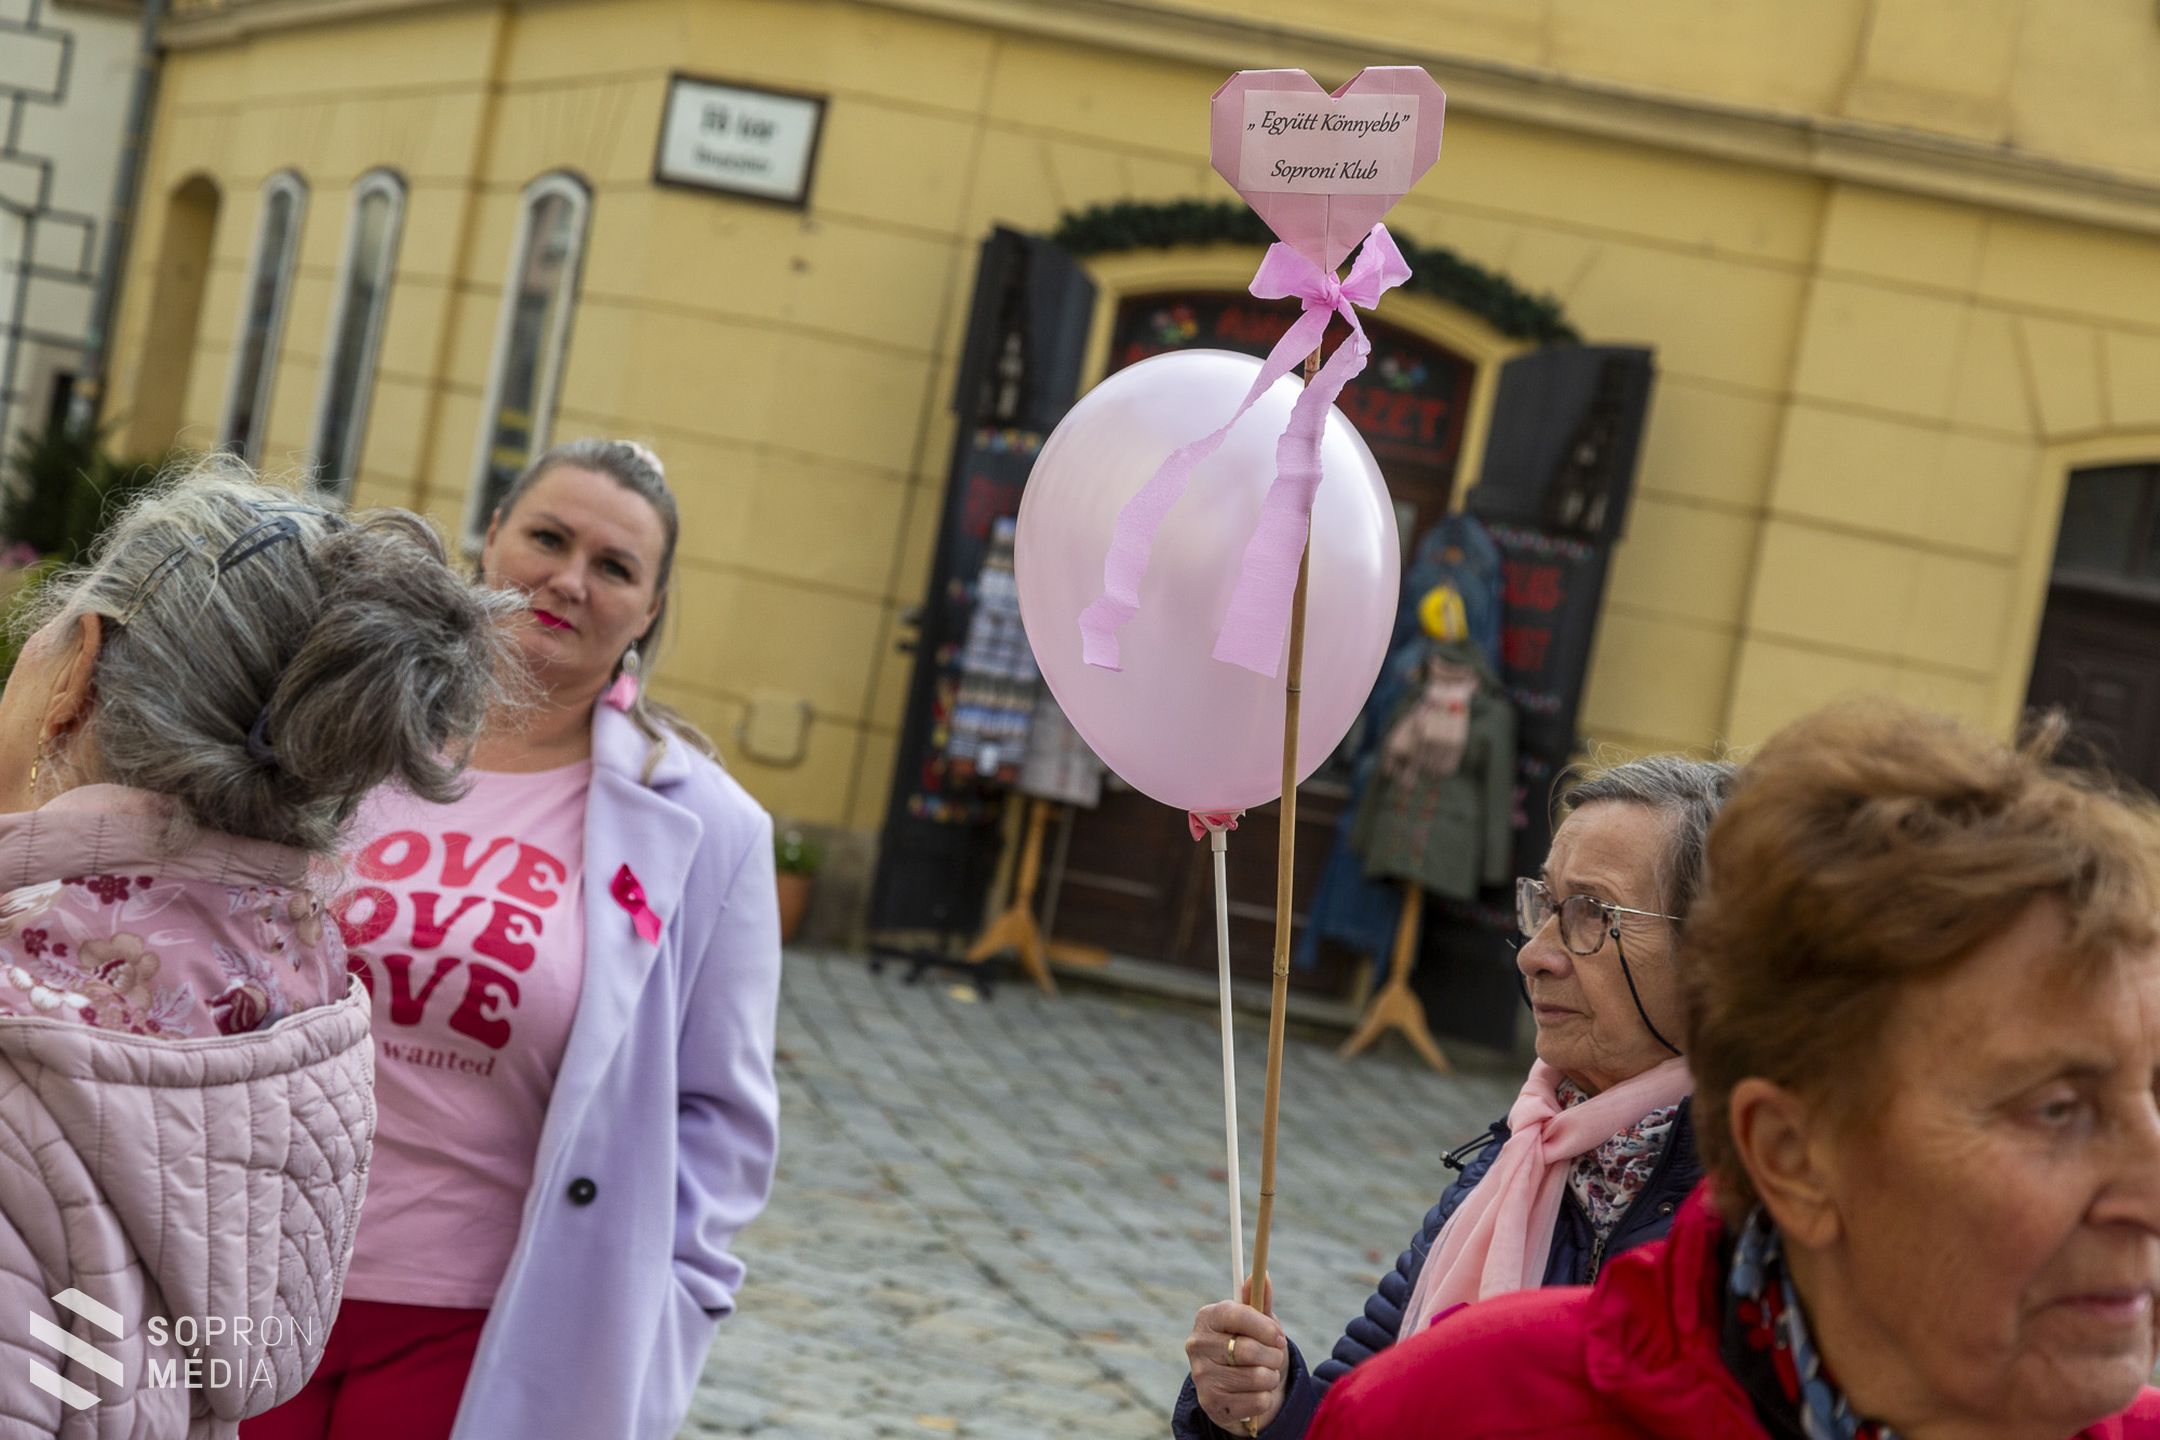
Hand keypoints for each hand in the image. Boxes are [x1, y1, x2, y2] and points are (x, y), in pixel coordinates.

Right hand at [1185, 1276, 1286, 1434]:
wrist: (1240, 1390)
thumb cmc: (1251, 1347)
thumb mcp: (1257, 1324)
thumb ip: (1259, 1300)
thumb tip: (1262, 1275)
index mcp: (1207, 1318)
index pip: (1236, 1315)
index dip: (1264, 1327)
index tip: (1279, 1337)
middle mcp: (1197, 1345)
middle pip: (1248, 1350)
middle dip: (1273, 1356)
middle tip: (1275, 1357)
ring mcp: (1201, 1376)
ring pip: (1256, 1377)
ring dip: (1271, 1378)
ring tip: (1266, 1375)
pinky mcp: (1210, 1403)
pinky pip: (1255, 1401)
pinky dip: (1264, 1399)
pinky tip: (1254, 1394)